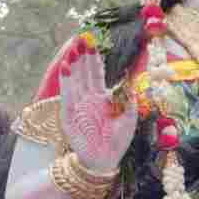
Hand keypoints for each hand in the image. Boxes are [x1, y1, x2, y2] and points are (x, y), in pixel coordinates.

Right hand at [58, 39, 135, 173]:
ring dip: (74, 63)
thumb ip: (128, 98)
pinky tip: (67, 67)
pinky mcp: (69, 116)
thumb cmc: (117, 141)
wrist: (105, 162)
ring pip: (75, 79)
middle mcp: (87, 98)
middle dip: (84, 54)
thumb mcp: (129, 117)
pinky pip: (68, 95)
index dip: (96, 57)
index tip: (95, 39)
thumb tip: (131, 79)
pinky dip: (67, 81)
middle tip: (83, 36)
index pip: (97, 72)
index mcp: (101, 97)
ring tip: (74, 48)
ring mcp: (78, 106)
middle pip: (85, 72)